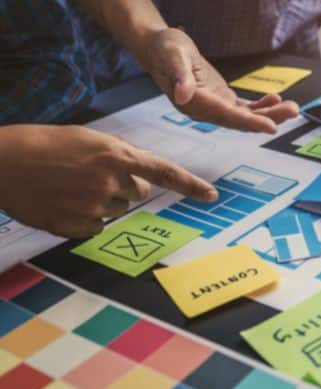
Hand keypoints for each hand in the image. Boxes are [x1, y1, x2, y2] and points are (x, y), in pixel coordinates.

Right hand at [0, 125, 216, 237]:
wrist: (2, 162)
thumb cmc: (45, 145)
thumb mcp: (88, 139)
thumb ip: (120, 156)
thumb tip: (143, 178)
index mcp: (115, 154)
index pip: (164, 172)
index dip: (191, 185)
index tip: (212, 196)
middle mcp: (109, 181)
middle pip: (139, 193)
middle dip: (124, 187)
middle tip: (91, 175)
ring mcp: (93, 205)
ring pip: (118, 211)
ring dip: (103, 202)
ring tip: (72, 186)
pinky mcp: (77, 226)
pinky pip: (97, 228)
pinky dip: (85, 219)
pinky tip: (64, 203)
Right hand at [145, 28, 298, 132]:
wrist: (161, 48)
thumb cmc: (166, 49)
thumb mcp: (172, 56)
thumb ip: (179, 75)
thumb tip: (184, 95)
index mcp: (194, 103)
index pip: (227, 116)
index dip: (250, 122)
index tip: (272, 126)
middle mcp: (206, 111)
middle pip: (241, 120)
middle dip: (269, 118)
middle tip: (293, 111)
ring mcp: (214, 107)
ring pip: (246, 116)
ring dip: (270, 113)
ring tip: (293, 107)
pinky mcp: (221, 100)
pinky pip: (244, 109)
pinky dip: (260, 106)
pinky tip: (276, 99)